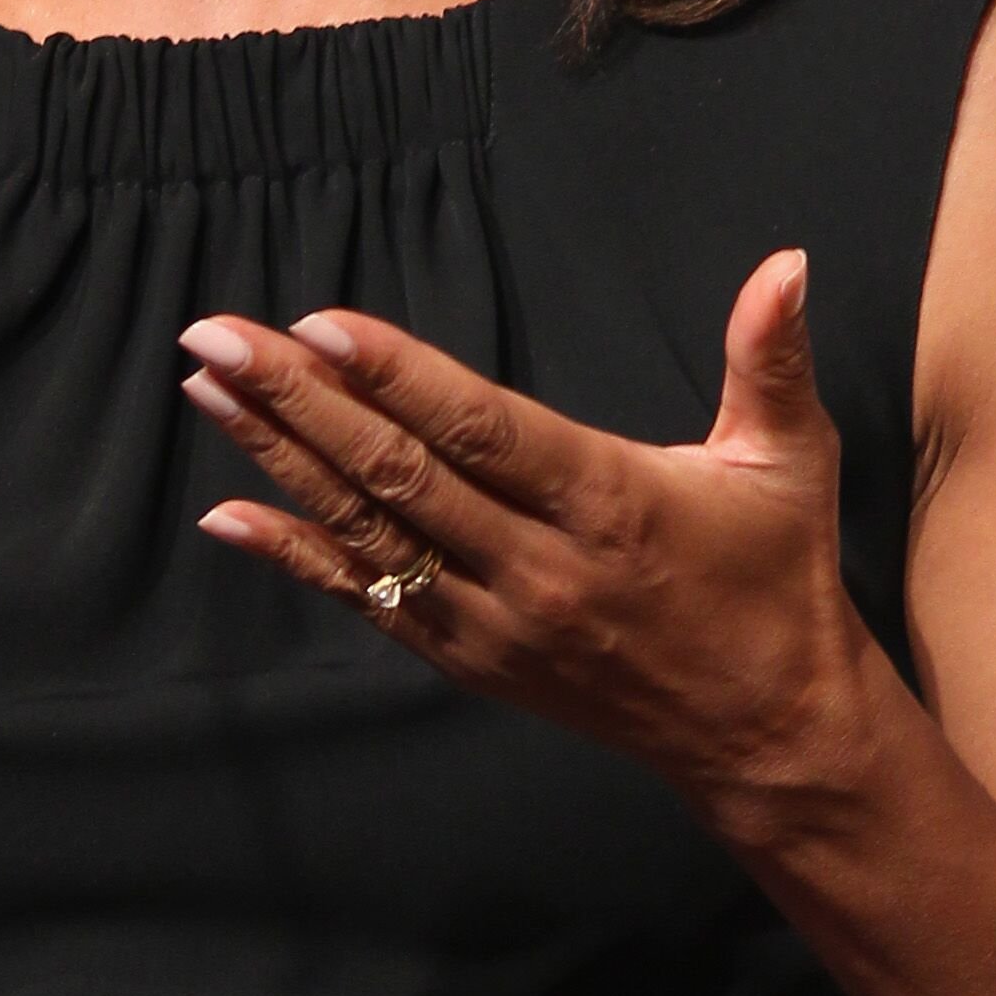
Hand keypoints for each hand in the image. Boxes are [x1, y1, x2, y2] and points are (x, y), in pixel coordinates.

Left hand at [177, 249, 876, 827]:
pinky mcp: (475, 660)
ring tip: (206, 391)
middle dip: (296, 401)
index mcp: (609, 503)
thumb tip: (788, 259)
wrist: (769, 736)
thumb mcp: (790, 460)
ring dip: (278, 458)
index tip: (317, 326)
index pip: (482, 430)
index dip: (397, 377)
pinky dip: (296, 557)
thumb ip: (771, 357)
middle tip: (213, 338)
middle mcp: (540, 568)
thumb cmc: (777, 579)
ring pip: (368, 532)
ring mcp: (497, 622)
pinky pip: (370, 602)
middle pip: (397, 474)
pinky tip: (229, 515)